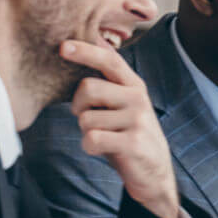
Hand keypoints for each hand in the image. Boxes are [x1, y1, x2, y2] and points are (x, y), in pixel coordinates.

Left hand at [62, 40, 184, 217]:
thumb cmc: (128, 135)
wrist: (154, 171)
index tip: (63, 46)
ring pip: (86, 118)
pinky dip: (90, 147)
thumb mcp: (123, 106)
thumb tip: (82, 61)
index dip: (86, 51)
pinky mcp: (133, 142)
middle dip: (78, 106)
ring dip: (86, 131)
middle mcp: (138, 98)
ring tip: (105, 137)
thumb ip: (106, 86)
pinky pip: (91, 139)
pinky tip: (105, 150)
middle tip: (88, 118)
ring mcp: (137, 119)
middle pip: (88, 88)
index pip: (109, 60)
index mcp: (134, 85)